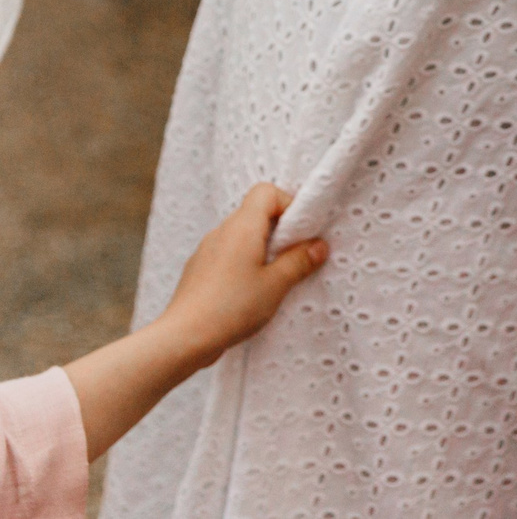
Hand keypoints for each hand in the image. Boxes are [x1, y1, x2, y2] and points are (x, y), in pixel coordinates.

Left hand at [67, 183, 326, 458]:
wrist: (177, 346)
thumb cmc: (226, 313)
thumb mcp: (276, 286)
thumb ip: (301, 261)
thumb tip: (320, 245)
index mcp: (240, 226)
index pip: (269, 191)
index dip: (292, 203)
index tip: (309, 229)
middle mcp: (220, 235)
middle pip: (257, 213)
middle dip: (282, 230)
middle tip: (303, 255)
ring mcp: (205, 256)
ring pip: (244, 239)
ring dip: (265, 253)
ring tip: (283, 281)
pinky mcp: (198, 278)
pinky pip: (231, 260)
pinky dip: (248, 270)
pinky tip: (256, 298)